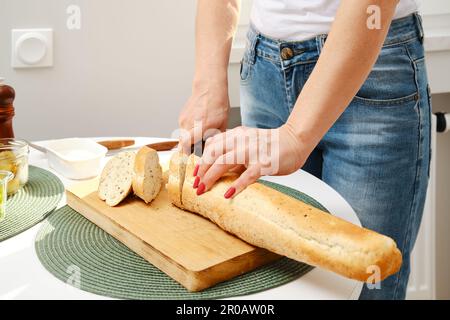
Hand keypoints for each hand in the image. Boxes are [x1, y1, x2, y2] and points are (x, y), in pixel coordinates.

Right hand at [178, 80, 229, 153]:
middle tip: (199, 148)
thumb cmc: (218, 105)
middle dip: (189, 149)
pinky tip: (198, 127)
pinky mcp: (181, 117)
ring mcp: (183, 120)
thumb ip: (215, 139)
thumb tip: (212, 151)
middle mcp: (188, 124)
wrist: (209, 88)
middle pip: (183, 145)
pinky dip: (189, 132)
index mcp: (200, 126)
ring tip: (201, 136)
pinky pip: (183, 129)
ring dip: (190, 140)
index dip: (188, 154)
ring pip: (182, 137)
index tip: (193, 158)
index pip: (185, 146)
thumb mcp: (222, 125)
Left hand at [194, 123, 312, 197]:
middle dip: (202, 170)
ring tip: (204, 189)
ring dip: (211, 176)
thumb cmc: (272, 145)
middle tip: (196, 184)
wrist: (295, 140)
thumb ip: (234, 154)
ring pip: (225, 162)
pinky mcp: (264, 163)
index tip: (195, 173)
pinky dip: (237, 185)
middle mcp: (241, 140)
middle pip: (214, 153)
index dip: (201, 160)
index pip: (212, 145)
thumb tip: (218, 170)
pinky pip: (248, 175)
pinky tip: (228, 194)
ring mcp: (252, 151)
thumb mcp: (248, 144)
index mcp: (237, 135)